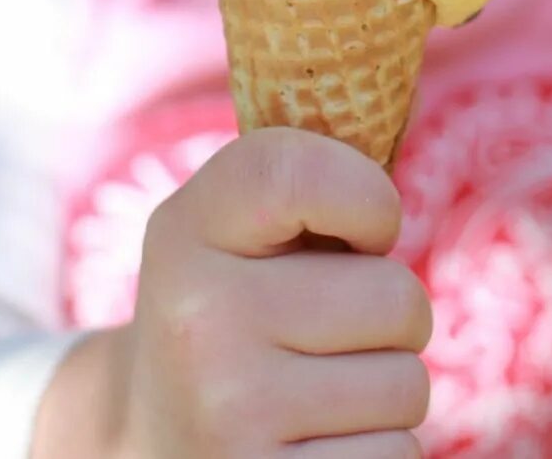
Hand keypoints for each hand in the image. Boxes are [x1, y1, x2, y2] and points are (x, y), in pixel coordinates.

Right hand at [115, 128, 430, 458]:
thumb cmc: (230, 316)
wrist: (144, 444)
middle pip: (396, 299)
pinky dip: (378, 454)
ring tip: (315, 396)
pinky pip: (398, 456)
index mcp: (187, 232)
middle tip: (328, 335)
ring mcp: (229, 415)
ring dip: (384, 394)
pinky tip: (315, 448)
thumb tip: (407, 125)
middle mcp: (199, 321)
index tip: (368, 225)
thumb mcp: (229, 235)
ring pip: (408, 386)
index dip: (366, 196)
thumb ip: (304, 183)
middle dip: (390, 320)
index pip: (296, 171)